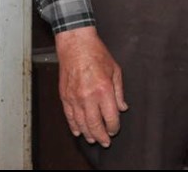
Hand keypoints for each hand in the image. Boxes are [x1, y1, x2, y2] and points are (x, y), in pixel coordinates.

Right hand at [54, 26, 127, 147]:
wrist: (76, 44)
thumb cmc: (97, 54)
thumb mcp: (115, 71)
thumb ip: (119, 92)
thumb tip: (123, 108)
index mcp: (104, 90)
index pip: (110, 117)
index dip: (114, 127)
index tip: (115, 129)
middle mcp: (88, 96)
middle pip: (95, 125)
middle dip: (101, 136)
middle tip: (105, 142)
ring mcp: (74, 97)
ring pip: (81, 123)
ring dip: (88, 134)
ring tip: (93, 139)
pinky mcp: (64, 96)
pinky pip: (69, 116)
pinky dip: (74, 126)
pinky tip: (79, 131)